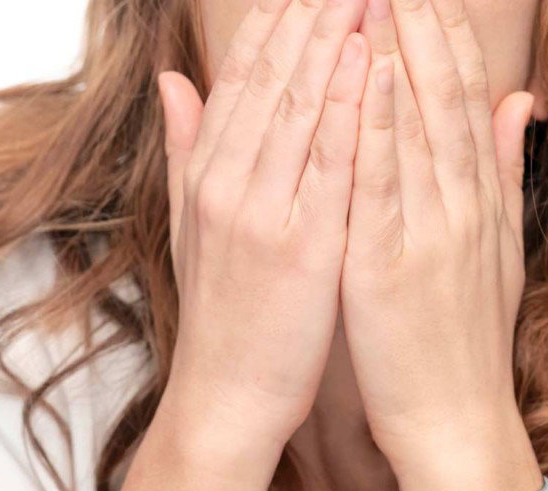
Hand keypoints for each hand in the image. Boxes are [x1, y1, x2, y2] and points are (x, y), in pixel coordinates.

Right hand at [156, 0, 369, 455]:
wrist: (228, 396)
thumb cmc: (226, 318)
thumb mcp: (194, 231)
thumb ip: (188, 153)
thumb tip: (176, 83)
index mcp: (207, 177)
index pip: (243, 79)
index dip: (278, 23)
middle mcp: (227, 184)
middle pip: (272, 78)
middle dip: (311, 15)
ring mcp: (262, 214)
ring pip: (298, 107)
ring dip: (333, 41)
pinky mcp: (302, 249)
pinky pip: (329, 165)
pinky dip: (349, 110)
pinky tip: (371, 64)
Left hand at [341, 0, 533, 472]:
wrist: (454, 420)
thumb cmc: (463, 345)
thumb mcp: (497, 257)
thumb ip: (501, 180)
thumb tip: (516, 106)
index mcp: (480, 207)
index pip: (466, 104)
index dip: (448, 42)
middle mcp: (462, 212)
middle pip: (444, 101)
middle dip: (422, 29)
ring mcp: (428, 238)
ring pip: (415, 130)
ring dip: (396, 56)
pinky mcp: (388, 269)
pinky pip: (380, 187)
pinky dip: (373, 128)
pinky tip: (362, 75)